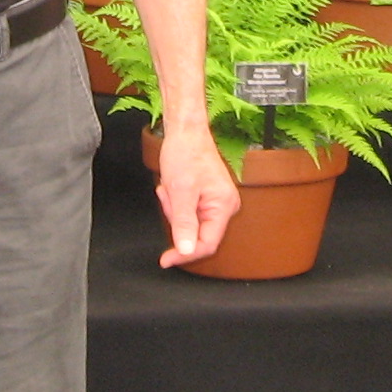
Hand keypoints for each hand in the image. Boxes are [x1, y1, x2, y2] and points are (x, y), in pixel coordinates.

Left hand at [152, 124, 238, 268]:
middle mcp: (225, 205)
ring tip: (170, 188)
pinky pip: (190, 212)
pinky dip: (177, 204)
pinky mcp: (208, 197)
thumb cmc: (186, 153)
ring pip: (191, 223)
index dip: (185, 254)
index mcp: (224, 205)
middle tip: (167, 198)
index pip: (207, 244)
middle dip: (177, 220)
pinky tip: (172, 187)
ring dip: (175, 210)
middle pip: (198, 234)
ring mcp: (217, 201)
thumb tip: (186, 251)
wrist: (185, 132)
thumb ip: (183, 223)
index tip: (166, 260)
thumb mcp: (180, 191)